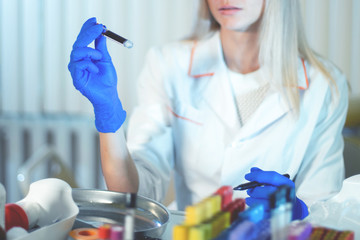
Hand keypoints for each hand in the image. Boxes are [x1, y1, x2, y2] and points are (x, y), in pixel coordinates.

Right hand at [68, 17, 125, 131]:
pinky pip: (78, 64)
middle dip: (88, 33)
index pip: (83, 39)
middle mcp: (78, 61)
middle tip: (99, 28)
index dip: (87, 29)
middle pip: (78, 43)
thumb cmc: (108, 80)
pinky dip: (89, 64)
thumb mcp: (106, 60)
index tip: (95, 20)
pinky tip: (96, 70)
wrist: (109, 96)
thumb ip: (101, 48)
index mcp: (85, 56)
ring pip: (76, 52)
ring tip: (99, 57)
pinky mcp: (76, 77)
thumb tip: (101, 33)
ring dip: (90, 51)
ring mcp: (76, 69)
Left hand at [244, 167, 307, 219]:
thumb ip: (263, 175)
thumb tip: (252, 170)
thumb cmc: (280, 191)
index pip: (272, 176)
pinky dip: (255, 207)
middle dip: (255, 190)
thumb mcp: (275, 181)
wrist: (292, 207)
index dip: (258, 175)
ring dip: (253, 200)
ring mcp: (282, 205)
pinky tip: (251, 203)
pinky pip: (263, 212)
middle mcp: (285, 194)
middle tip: (249, 190)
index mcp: (286, 183)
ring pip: (264, 203)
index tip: (247, 176)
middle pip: (268, 190)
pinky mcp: (276, 214)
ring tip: (249, 197)